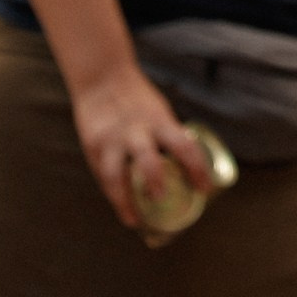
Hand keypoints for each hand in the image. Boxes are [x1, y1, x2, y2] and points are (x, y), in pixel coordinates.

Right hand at [69, 63, 209, 227]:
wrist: (102, 77)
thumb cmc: (136, 99)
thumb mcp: (158, 111)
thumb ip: (168, 136)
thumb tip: (187, 166)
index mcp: (158, 121)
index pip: (183, 145)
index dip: (196, 168)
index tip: (204, 189)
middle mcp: (134, 131)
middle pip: (146, 158)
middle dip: (154, 180)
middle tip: (162, 199)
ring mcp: (111, 139)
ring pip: (114, 173)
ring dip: (124, 199)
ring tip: (133, 219)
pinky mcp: (93, 146)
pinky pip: (102, 174)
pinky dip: (112, 194)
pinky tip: (121, 208)